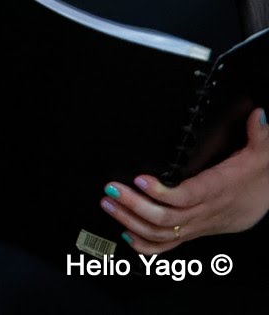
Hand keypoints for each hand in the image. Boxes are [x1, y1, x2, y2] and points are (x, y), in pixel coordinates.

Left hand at [102, 107, 268, 253]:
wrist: (268, 200)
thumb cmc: (259, 176)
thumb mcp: (263, 154)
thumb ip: (260, 134)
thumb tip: (259, 116)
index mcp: (218, 191)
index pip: (187, 196)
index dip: (162, 192)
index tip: (139, 179)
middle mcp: (205, 212)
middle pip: (167, 218)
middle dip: (134, 205)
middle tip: (111, 190)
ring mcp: (198, 225)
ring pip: (163, 233)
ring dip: (132, 222)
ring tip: (109, 204)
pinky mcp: (194, 231)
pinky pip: (169, 246)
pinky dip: (147, 244)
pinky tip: (127, 234)